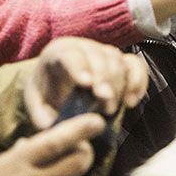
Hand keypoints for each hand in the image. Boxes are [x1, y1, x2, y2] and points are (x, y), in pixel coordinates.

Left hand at [25, 37, 148, 124]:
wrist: (57, 85)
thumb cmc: (46, 94)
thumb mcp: (37, 105)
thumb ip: (43, 117)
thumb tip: (60, 129)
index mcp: (58, 52)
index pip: (71, 54)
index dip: (79, 67)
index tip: (86, 85)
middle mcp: (83, 47)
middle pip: (99, 57)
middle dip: (104, 81)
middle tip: (105, 105)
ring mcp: (104, 52)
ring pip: (118, 60)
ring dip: (119, 85)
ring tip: (111, 109)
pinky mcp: (121, 61)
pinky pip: (136, 65)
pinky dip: (138, 81)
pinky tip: (131, 101)